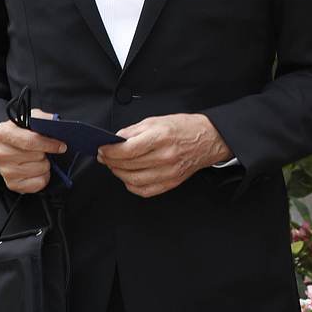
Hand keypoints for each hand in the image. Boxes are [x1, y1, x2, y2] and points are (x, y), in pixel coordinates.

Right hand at [0, 111, 65, 193]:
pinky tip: (37, 170)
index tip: (61, 146)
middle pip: (37, 156)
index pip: (30, 141)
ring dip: (45, 164)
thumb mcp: (30, 119)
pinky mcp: (12, 184)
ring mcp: (4, 171)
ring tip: (39, 159)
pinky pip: (39, 183)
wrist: (8, 148)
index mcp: (2, 133)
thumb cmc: (22, 133)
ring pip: (40, 170)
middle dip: (47, 153)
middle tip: (44, 150)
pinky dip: (43, 177)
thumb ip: (42, 118)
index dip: (49, 144)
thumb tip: (54, 122)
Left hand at [98, 114, 231, 197]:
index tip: (102, 149)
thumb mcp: (157, 120)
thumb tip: (115, 140)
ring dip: (119, 174)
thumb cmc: (184, 128)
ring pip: (134, 180)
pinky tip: (128, 177)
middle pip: (128, 165)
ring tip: (115, 166)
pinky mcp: (171, 182)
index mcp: (161, 137)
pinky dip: (132, 185)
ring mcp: (169, 172)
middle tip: (105, 156)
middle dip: (111, 161)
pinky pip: (145, 190)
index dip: (110, 151)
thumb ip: (134, 131)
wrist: (208, 139)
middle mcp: (165, 156)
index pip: (127, 150)